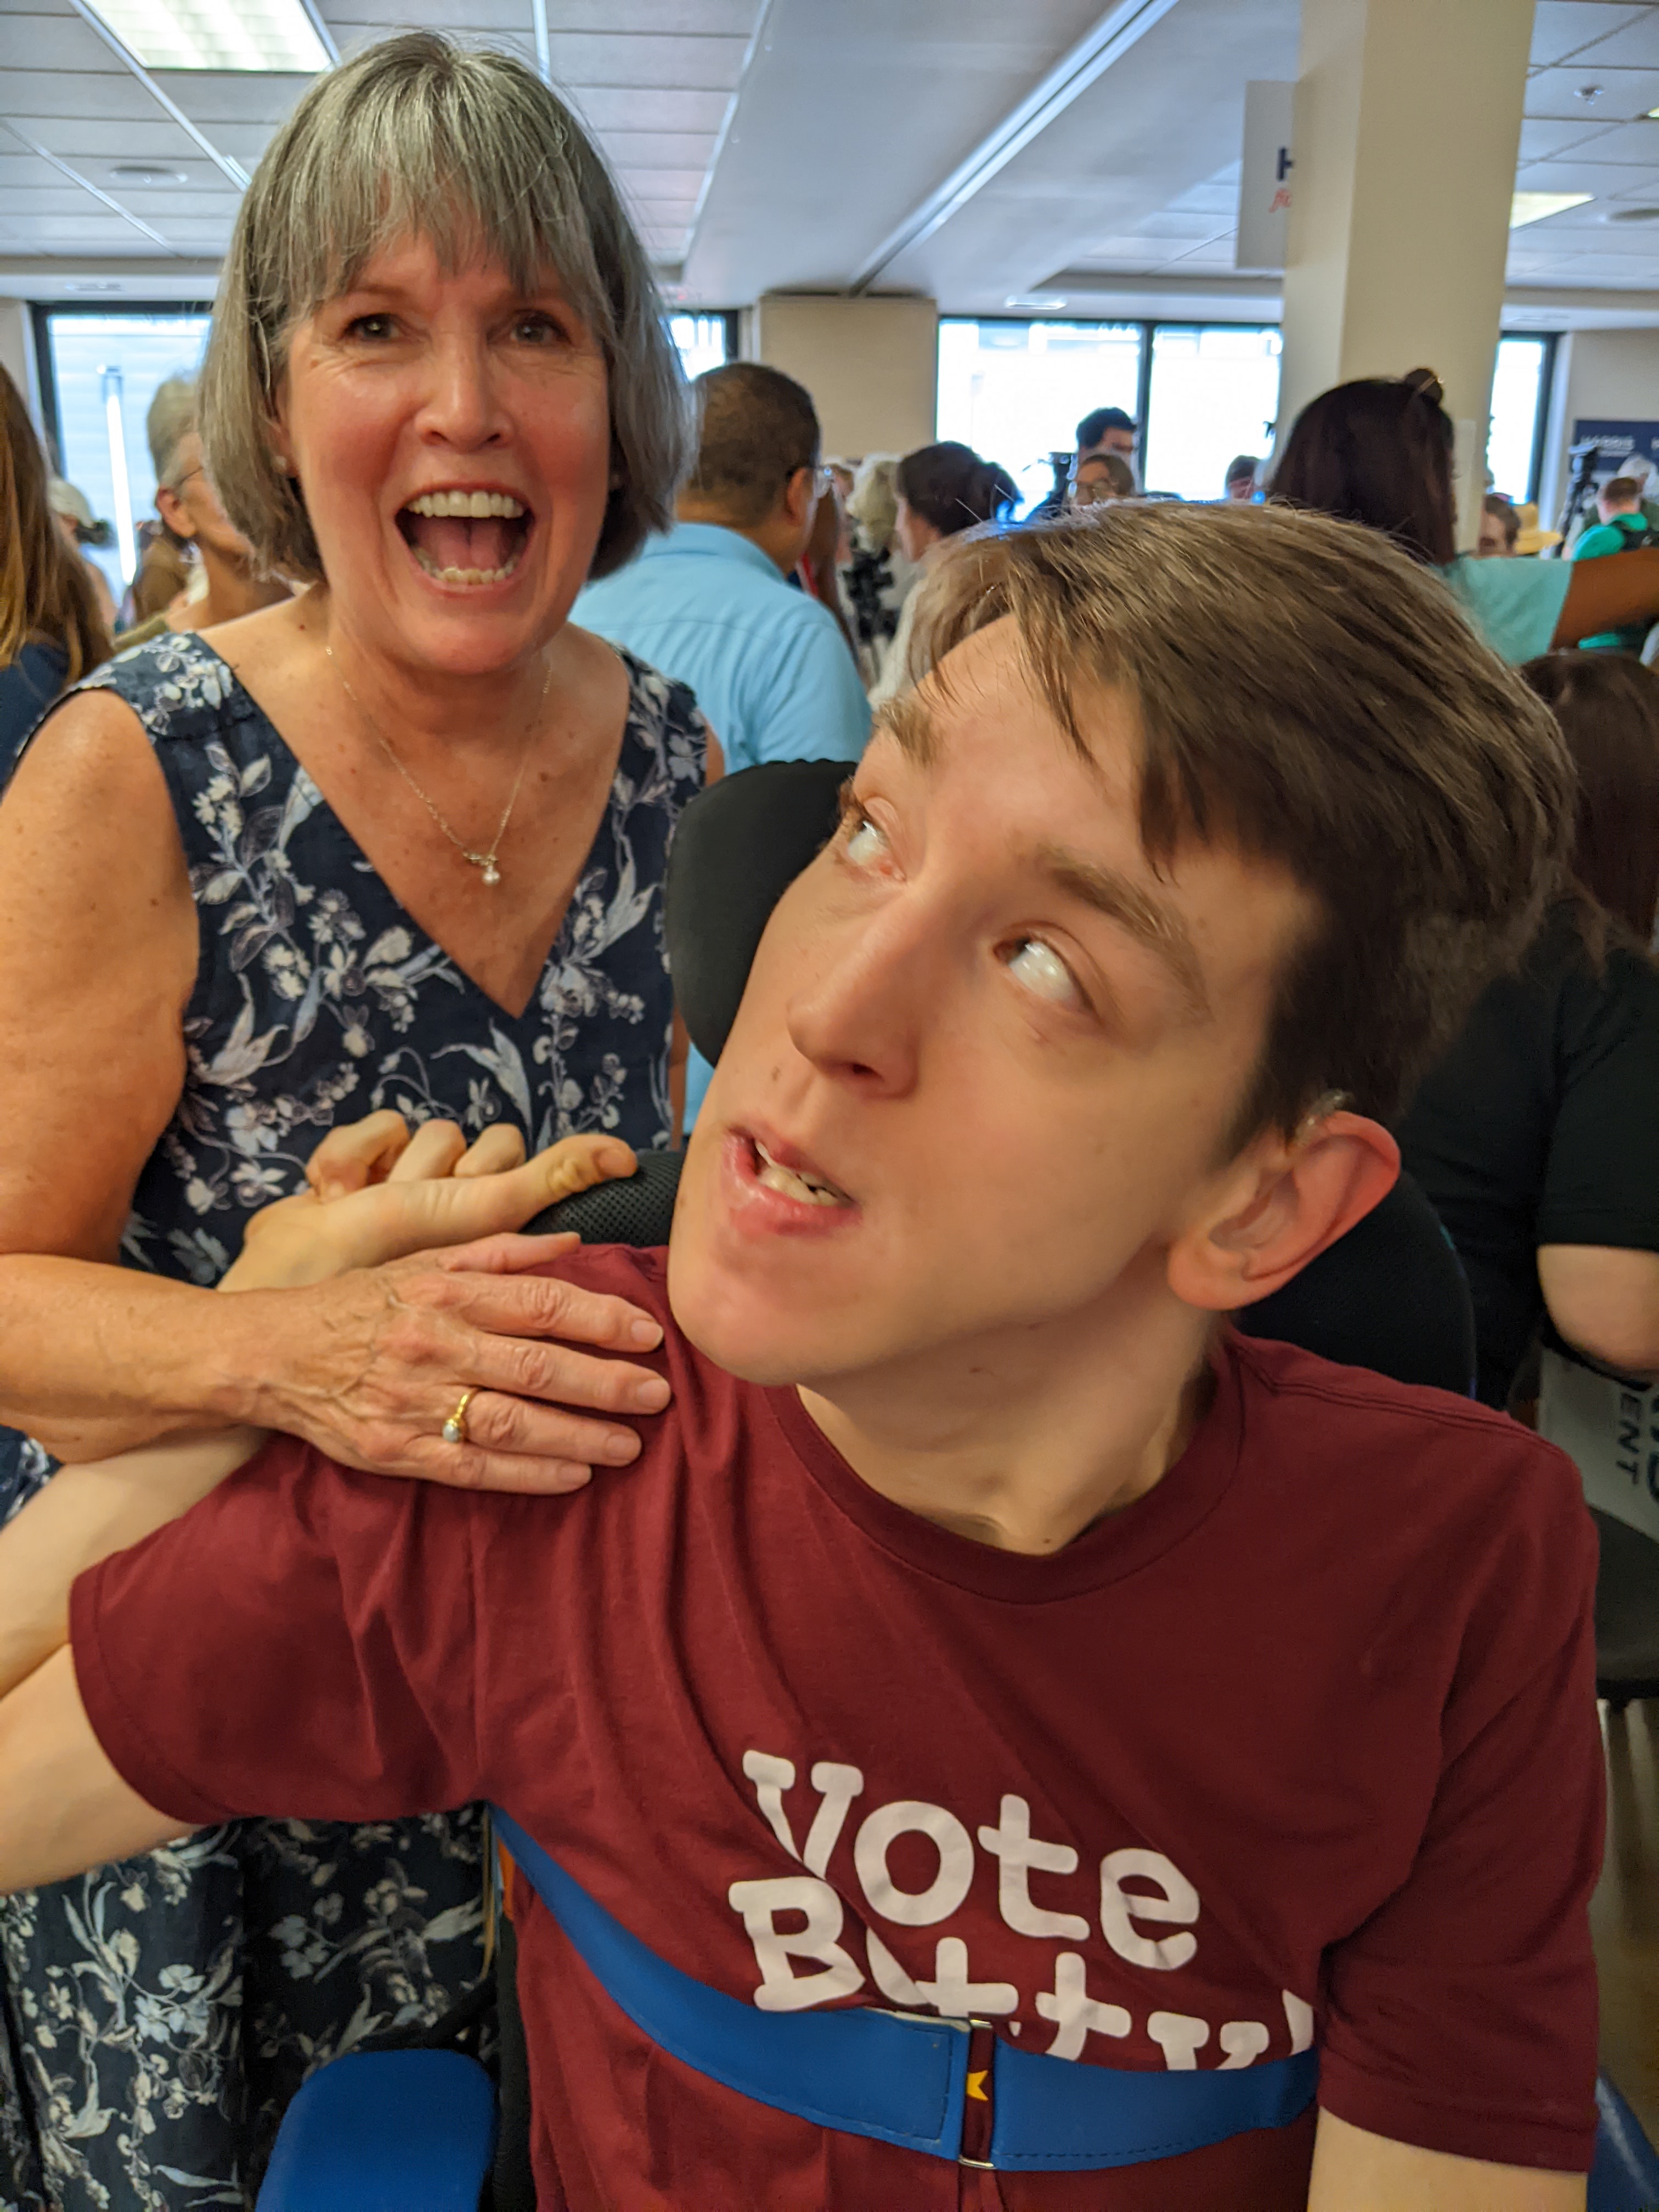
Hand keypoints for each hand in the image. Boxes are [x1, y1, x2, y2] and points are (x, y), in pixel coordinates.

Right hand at [218, 1112, 671, 1493]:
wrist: (270, 1354)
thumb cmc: (359, 1304)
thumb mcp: (424, 1260)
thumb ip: (500, 1251)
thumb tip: (575, 1242)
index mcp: (446, 1292)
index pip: (541, 1304)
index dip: (602, 1318)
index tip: (650, 1334)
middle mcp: (434, 1345)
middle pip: (536, 1366)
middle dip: (606, 1382)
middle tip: (659, 1394)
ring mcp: (414, 1402)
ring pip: (511, 1421)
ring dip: (579, 1435)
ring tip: (631, 1444)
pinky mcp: (395, 1451)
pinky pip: (473, 1468)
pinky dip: (528, 1474)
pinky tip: (576, 1476)